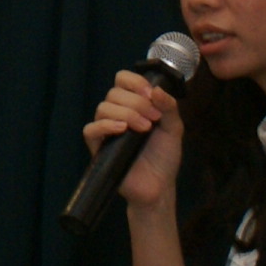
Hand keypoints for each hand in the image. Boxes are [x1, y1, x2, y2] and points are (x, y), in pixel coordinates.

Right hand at [81, 68, 182, 208]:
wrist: (159, 186)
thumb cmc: (164, 156)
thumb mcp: (174, 128)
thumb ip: (169, 107)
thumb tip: (156, 88)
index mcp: (133, 104)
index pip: (123, 79)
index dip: (135, 82)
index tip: (151, 95)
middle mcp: (117, 113)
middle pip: (114, 93)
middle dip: (137, 102)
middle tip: (153, 119)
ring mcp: (106, 130)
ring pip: (103, 108)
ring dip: (126, 113)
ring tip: (144, 128)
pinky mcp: (98, 147)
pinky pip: (91, 129)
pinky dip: (106, 125)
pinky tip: (123, 130)